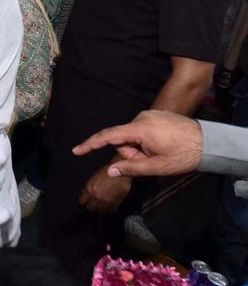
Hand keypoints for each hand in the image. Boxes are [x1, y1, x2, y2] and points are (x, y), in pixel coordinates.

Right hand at [73, 110, 203, 177]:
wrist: (210, 142)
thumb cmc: (185, 155)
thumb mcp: (157, 166)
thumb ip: (131, 168)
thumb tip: (110, 171)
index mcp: (140, 129)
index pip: (108, 136)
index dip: (91, 144)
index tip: (76, 151)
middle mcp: (142, 117)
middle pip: (124, 139)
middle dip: (132, 153)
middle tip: (151, 161)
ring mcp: (150, 115)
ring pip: (133, 136)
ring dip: (141, 148)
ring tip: (160, 153)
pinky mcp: (156, 115)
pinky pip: (142, 130)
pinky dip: (147, 141)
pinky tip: (163, 146)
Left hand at [78, 164, 131, 213]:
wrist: (121, 172)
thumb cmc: (108, 172)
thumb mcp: (94, 178)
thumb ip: (89, 187)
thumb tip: (84, 193)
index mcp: (89, 189)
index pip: (82, 201)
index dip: (84, 202)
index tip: (86, 203)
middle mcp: (96, 196)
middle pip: (90, 208)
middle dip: (91, 207)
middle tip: (94, 206)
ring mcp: (105, 201)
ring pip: (100, 212)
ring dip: (100, 210)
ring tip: (101, 208)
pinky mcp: (115, 203)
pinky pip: (110, 211)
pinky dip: (109, 210)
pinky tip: (109, 208)